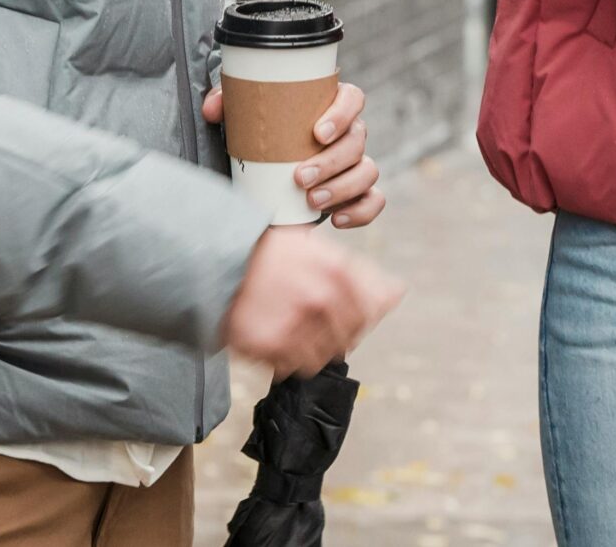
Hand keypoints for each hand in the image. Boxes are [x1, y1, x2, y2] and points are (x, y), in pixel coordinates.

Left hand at [202, 81, 386, 228]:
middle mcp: (349, 133)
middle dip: (331, 162)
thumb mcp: (242, 117)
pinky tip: (336, 220)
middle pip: (357, 141)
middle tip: (300, 178)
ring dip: (342, 188)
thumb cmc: (261, 136)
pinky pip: (373, 201)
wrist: (263, 174)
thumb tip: (212, 110)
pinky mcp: (356, 194)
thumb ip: (226, 104)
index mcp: (330, 105)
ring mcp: (356, 164)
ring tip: (312, 202)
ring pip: (368, 172)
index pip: (352, 98)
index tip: (317, 133)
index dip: (342, 114)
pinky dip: (361, 212)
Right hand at [219, 226, 405, 376]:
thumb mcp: (318, 249)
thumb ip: (360, 272)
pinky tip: (280, 336)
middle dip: (340, 330)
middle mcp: (321, 300)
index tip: (349, 312)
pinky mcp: (271, 347)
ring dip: (316, 345)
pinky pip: (296, 366)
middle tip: (315, 318)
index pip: (373, 308)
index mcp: (338, 273)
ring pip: (326, 354)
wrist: (217, 261)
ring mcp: (297, 325)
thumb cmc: (270, 252)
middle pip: (351, 334)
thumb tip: (398, 292)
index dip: (365, 313)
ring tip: (295, 326)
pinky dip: (292, 357)